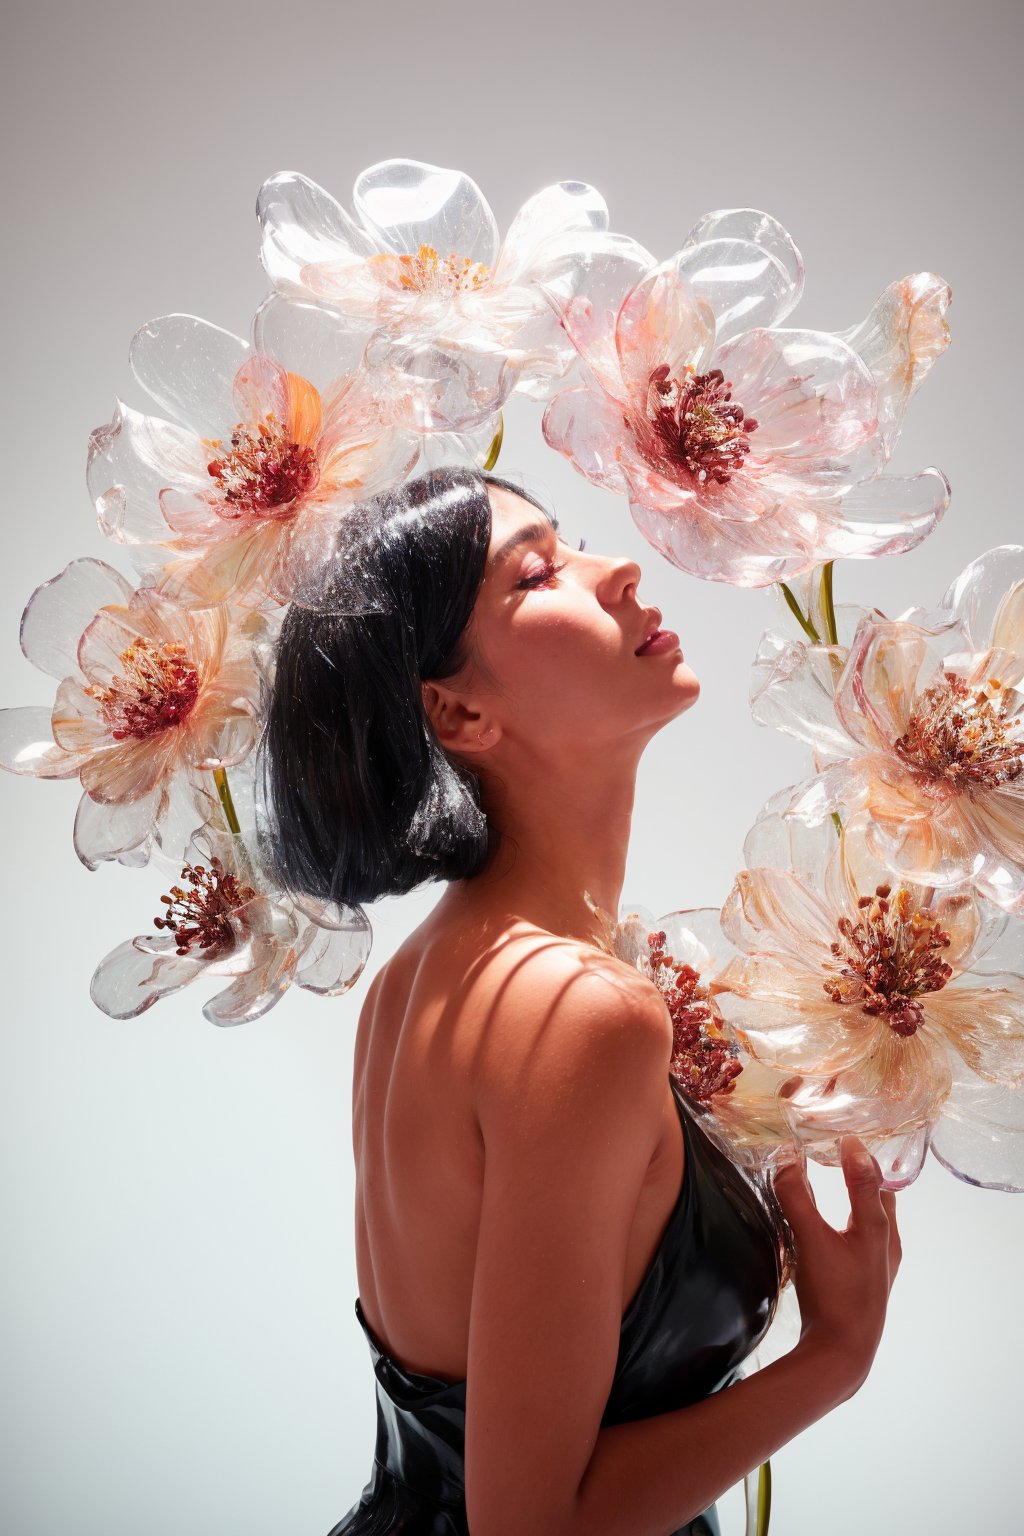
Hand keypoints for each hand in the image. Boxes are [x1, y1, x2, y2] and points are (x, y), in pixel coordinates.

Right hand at [771, 1135, 901, 1398]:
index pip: (871, 1175)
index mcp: (878, 1227)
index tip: (840, 1134)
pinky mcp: (873, 1283)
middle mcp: (888, 1243)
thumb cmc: (832, 1294)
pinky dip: (858, 1223)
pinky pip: (871, 1241)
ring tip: (845, 1186)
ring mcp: (883, 1265)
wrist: (844, 1354)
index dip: (856, 1153)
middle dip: (867, 1173)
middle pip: (882, 1196)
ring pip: (878, 1221)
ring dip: (864, 1199)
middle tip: (845, 1155)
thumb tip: (786, 1155)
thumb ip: (796, 1197)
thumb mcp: (810, 1241)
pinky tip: (841, 1233)